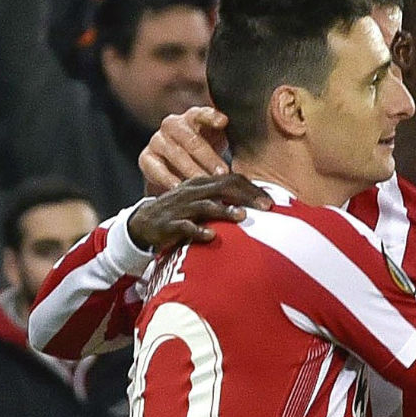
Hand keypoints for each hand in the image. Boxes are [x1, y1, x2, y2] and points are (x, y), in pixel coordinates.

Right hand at [127, 174, 272, 249]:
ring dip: (224, 211)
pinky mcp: (169, 225)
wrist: (143, 222)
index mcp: (203, 183)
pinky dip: (198, 231)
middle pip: (223, 188)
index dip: (253, 189)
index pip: (232, 180)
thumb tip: (257, 204)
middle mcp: (193, 192)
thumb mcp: (203, 201)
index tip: (272, 201)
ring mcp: (181, 208)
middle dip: (247, 196)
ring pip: (205, 206)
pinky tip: (211, 236)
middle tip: (267, 207)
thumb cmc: (182, 212)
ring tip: (242, 216)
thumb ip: (225, 199)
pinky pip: (185, 227)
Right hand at [140, 107, 231, 195]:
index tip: (224, 122)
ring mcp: (157, 140)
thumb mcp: (217, 147)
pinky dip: (167, 179)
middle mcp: (173, 125)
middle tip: (222, 171)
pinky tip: (179, 189)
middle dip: (208, 156)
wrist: (172, 174)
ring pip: (174, 153)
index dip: (211, 116)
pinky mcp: (146, 158)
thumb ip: (232, 141)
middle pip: (191, 138)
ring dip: (190, 169)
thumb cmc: (205, 159)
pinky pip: (155, 168)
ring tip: (203, 183)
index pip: (202, 113)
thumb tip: (265, 142)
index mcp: (193, 118)